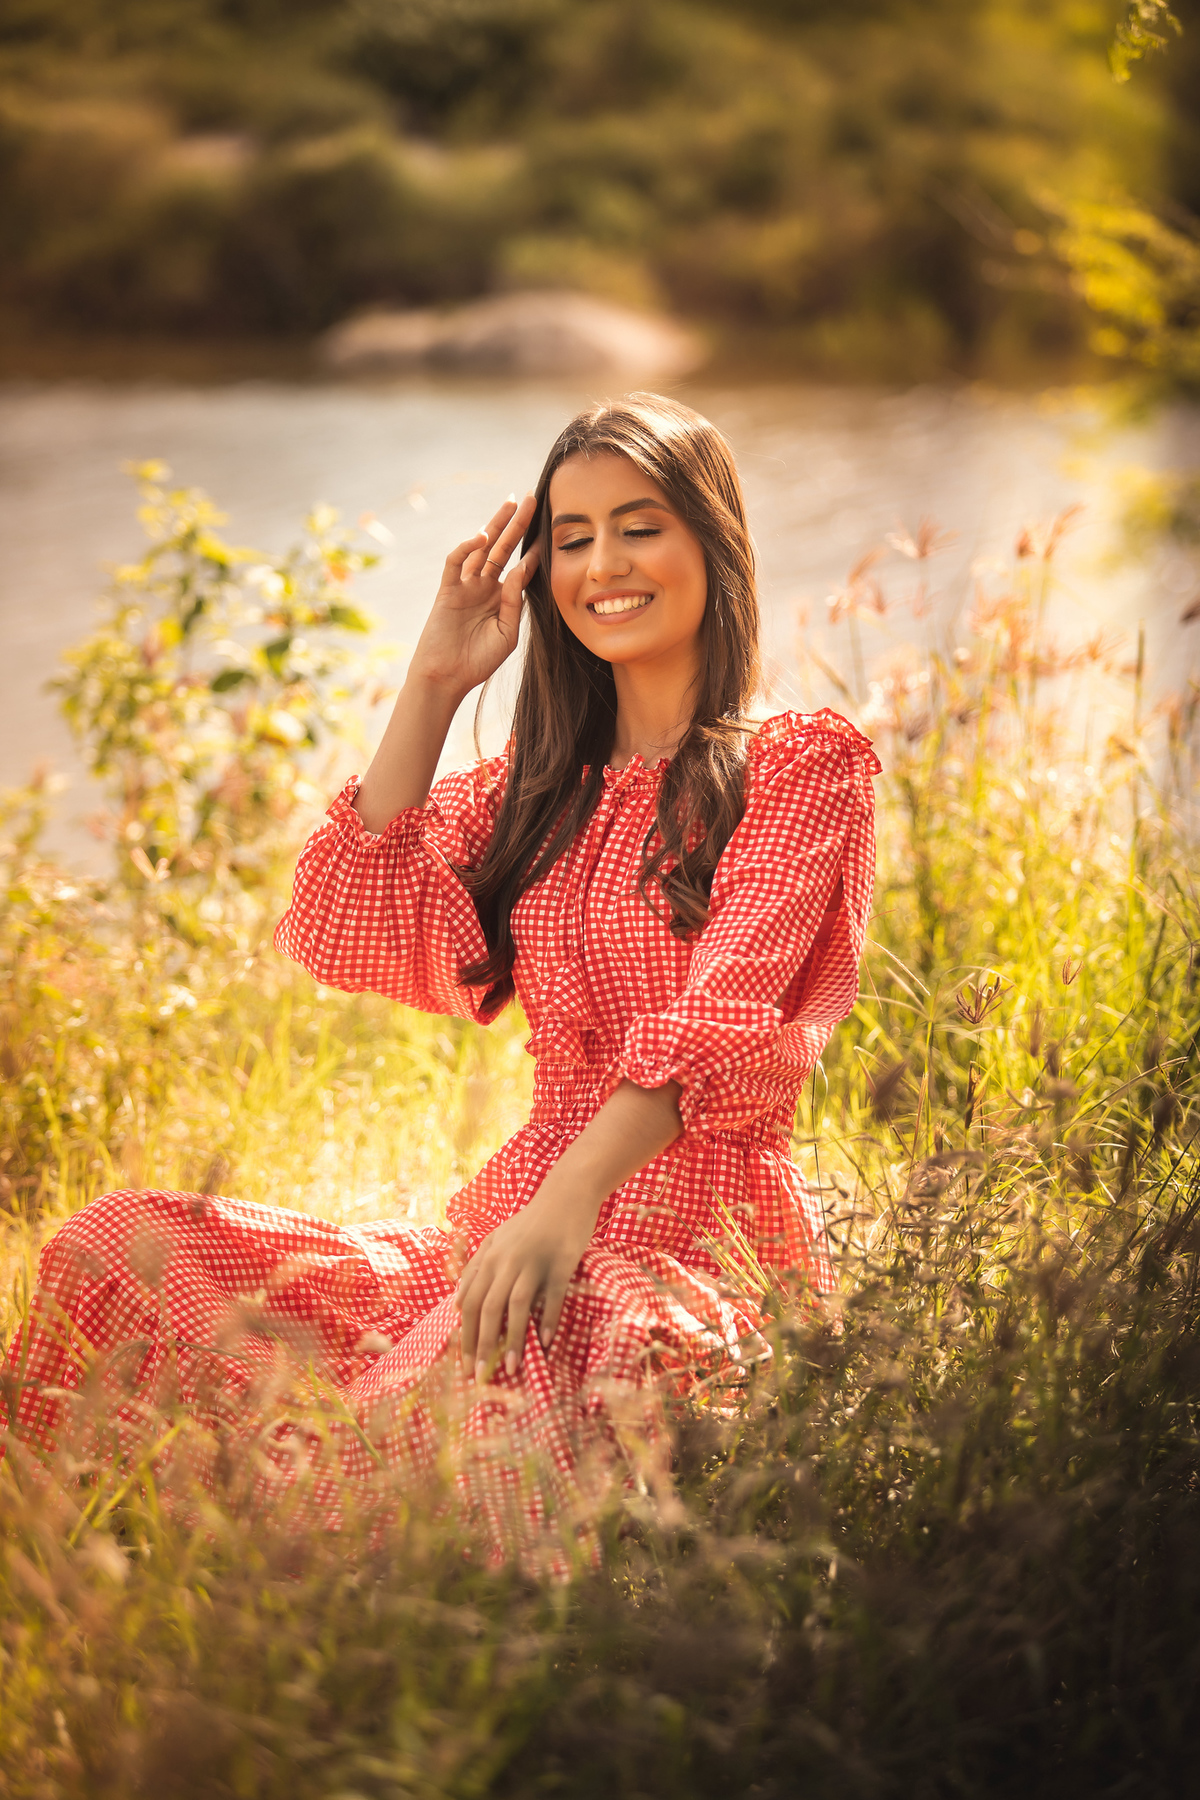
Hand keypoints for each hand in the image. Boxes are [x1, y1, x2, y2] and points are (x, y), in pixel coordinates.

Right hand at [409, 493, 538, 701]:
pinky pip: (456, 562)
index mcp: (501, 599)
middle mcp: (484, 587)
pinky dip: (467, 548)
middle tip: (532, 499)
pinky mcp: (447, 590)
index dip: (534, 550)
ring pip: (481, 548)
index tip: (551, 532)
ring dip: (495, 525)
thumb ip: (514, 602)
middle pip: (503, 548)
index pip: (521, 567)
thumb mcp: (506, 633)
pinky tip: (482, 536)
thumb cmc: (477, 661)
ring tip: (510, 504)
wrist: (446, 677)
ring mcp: (465, 586)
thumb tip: (521, 569)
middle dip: (517, 524)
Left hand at [455, 1179, 600, 1383]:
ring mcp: (533, 1261)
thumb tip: (456, 1304)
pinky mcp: (560, 1263)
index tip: (463, 1363)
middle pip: (486, 1308)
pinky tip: (545, 1343)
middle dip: (480, 1345)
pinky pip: (551, 1297)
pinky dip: (547, 1321)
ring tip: (510, 1369)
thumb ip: (476, 1268)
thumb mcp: (497, 1239)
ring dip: (512, 1340)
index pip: (468, 1302)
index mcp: (488, 1256)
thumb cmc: (531, 1221)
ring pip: (515, 1306)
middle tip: (479, 1375)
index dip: (463, 1334)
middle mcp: (506, 1260)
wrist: (566, 1194)